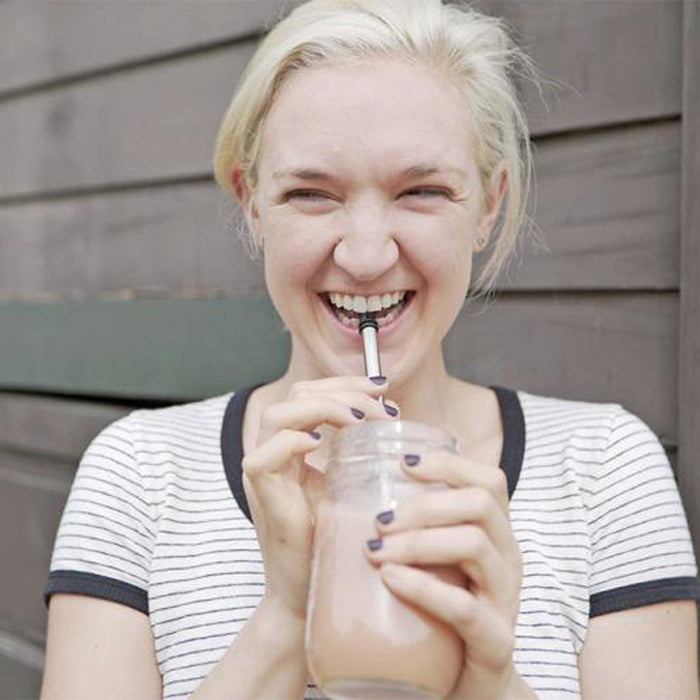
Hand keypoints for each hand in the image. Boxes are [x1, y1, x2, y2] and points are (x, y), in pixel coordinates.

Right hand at [242, 376, 396, 620]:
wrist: (305, 595)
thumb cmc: (329, 543)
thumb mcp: (347, 487)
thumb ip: (358, 455)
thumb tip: (396, 423)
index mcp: (293, 447)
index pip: (310, 394)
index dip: (345, 383)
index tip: (383, 389)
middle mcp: (274, 453)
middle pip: (296, 395)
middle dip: (342, 391)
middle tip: (380, 407)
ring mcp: (265, 474)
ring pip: (277, 416)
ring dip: (323, 408)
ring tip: (360, 420)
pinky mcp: (262, 498)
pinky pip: (262, 457)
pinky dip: (290, 442)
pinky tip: (322, 443)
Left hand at [364, 450, 528, 698]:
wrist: (462, 689)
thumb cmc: (438, 617)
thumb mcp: (431, 565)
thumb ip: (412, 530)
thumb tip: (350, 488)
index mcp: (495, 535)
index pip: (487, 481)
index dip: (448, 463)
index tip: (403, 463)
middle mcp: (507, 560)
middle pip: (480, 503)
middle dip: (424, 503)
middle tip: (379, 520)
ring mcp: (506, 600)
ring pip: (474, 543)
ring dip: (417, 540)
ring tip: (375, 549)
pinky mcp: (495, 641)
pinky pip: (464, 606)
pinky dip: (423, 587)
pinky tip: (390, 580)